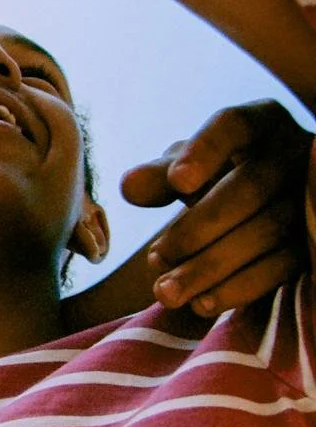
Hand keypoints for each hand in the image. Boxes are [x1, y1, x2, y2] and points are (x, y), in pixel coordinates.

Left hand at [121, 100, 311, 315]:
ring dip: (212, 265)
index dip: (205, 152)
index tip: (177, 182)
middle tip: (157, 256)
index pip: (233, 126)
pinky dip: (239, 288)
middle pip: (250, 187)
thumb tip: (129, 187)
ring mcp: (310, 199)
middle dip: (199, 227)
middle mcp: (293, 154)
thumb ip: (159, 176)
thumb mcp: (188, 170)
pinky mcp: (314, 242)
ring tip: (167, 290)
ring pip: (267, 230)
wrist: (265, 206)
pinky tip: (201, 303)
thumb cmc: (218, 178)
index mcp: (259, 123)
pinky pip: (282, 267)